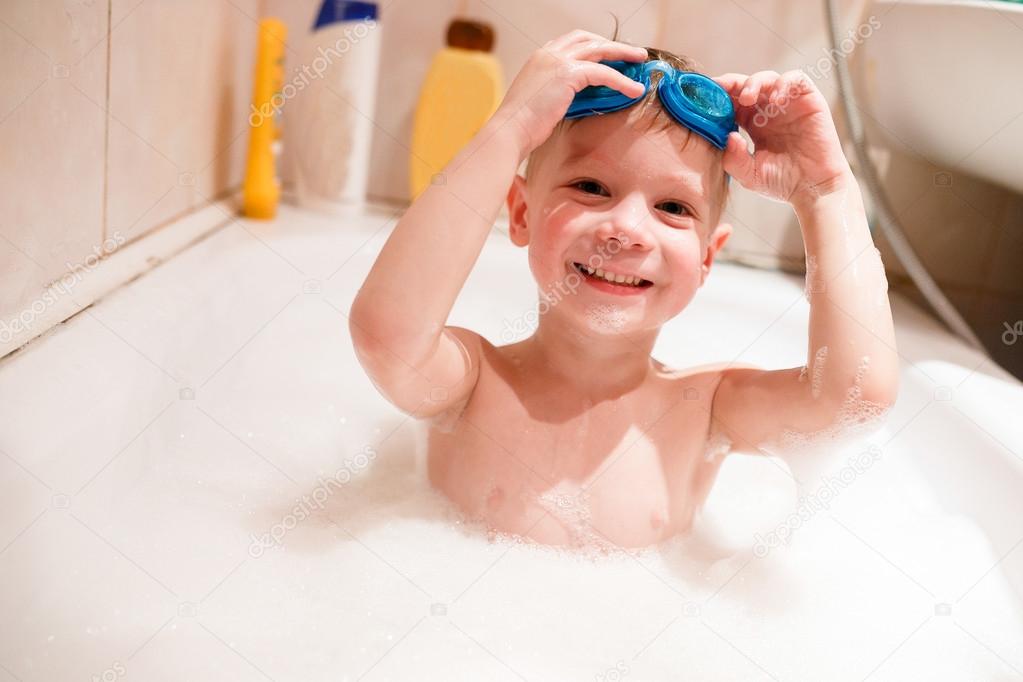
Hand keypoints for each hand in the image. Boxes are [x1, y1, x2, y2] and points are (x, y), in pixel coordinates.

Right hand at [493, 30, 646, 159]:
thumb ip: (558, 92)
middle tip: (631, 53)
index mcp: (540, 57)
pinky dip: (621, 80)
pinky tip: (634, 89)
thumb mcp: (540, 101)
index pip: (572, 41)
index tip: (609, 53)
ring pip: (599, 49)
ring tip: (640, 60)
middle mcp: (548, 53)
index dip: (594, 45)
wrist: (509, 132)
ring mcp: (557, 61)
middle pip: (588, 39)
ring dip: (623, 53)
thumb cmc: (521, 126)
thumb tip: (578, 99)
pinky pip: (603, 72)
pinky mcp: (567, 74)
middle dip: (612, 44)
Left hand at [714, 70, 853, 207]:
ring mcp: (788, 104)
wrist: (814, 189)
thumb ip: (733, 159)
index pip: (731, 102)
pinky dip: (783, 83)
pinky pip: (796, 79)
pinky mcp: (809, 101)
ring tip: (745, 98)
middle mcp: (768, 111)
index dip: (717, 98)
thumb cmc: (783, 183)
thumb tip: (728, 137)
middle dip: (731, 84)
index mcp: (751, 124)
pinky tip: (775, 100)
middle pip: (746, 85)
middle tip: (719, 90)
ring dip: (754, 82)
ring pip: (768, 78)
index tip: (701, 99)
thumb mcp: (749, 175)